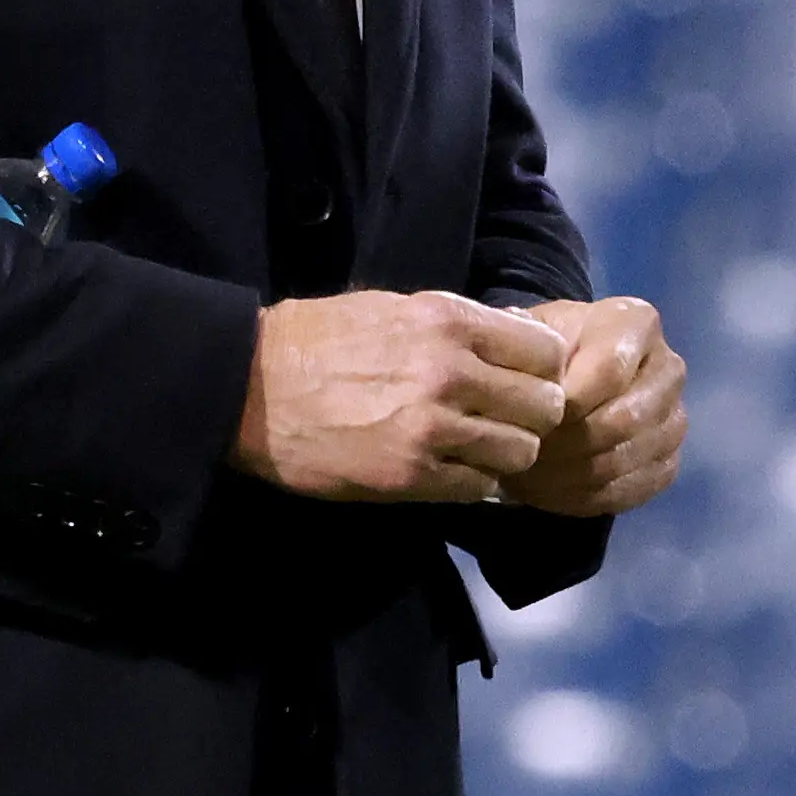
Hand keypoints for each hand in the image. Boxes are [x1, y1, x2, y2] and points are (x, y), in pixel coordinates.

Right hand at [232, 290, 566, 501]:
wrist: (250, 389)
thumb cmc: (320, 339)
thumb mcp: (395, 307)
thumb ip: (460, 325)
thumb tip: (519, 336)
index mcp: (448, 320)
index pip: (545, 350)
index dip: (543, 368)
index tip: (527, 379)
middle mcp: (449, 372)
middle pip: (544, 405)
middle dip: (535, 414)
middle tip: (510, 419)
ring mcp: (430, 428)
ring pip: (520, 451)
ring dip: (508, 453)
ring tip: (482, 447)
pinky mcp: (408, 477)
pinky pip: (478, 488)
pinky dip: (475, 482)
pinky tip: (454, 469)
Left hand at [503, 294, 685, 517]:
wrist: (568, 375)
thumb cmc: (546, 352)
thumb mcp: (530, 331)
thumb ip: (529, 349)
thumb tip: (530, 385)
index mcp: (638, 323)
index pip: (610, 370)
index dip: (565, 401)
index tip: (528, 415)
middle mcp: (669, 368)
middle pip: (623, 420)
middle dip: (565, 442)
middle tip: (524, 451)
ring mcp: (675, 420)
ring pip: (622, 460)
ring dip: (568, 475)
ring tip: (528, 473)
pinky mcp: (669, 463)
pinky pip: (629, 491)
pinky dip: (584, 496)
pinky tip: (551, 488)